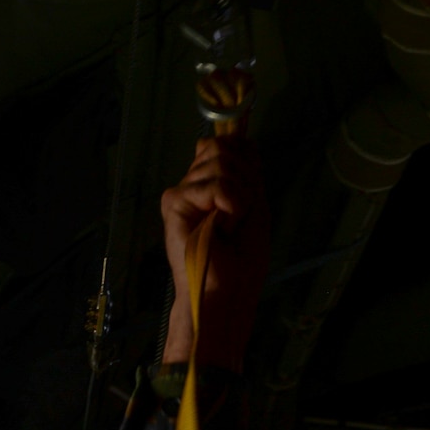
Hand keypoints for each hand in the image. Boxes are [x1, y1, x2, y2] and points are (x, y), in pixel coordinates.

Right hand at [162, 136, 269, 368]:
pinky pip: (215, 185)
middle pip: (224, 148)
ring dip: (239, 197)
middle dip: (245, 181)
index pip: (227, 144)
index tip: (250, 193)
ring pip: (221, 163)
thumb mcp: (255, 206)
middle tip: (240, 215)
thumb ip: (248, 172)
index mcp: (211, 183)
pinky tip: (223, 227)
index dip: (245, 160)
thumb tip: (241, 138)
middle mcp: (193, 183)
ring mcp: (181, 191)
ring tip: (230, 225)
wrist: (228, 292)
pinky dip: (231, 205)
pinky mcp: (174, 203)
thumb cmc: (242, 259)